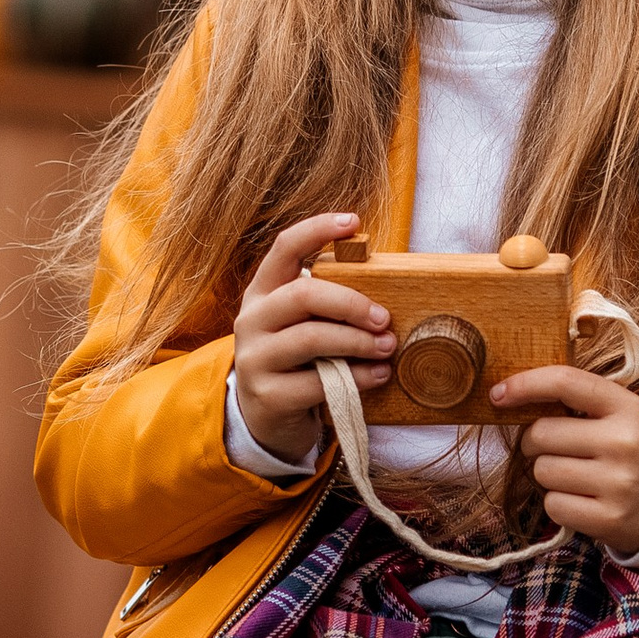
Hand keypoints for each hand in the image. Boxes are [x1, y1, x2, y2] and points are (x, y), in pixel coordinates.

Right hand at [231, 216, 397, 468]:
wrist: (266, 415)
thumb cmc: (298, 360)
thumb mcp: (304, 323)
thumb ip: (329, 304)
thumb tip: (385, 286)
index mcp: (263, 292)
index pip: (284, 248)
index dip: (317, 229)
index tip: (354, 221)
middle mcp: (252, 319)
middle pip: (303, 294)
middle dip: (352, 303)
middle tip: (385, 318)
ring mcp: (255, 357)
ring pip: (311, 338)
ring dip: (358, 341)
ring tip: (386, 347)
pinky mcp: (267, 395)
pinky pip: (318, 381)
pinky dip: (357, 376)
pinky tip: (377, 374)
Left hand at [490, 364, 638, 557]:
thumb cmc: (634, 448)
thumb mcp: (621, 413)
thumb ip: (578, 399)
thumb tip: (509, 395)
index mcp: (627, 407)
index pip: (565, 382)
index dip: (524, 385)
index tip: (498, 395)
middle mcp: (624, 443)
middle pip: (541, 434)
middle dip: (536, 441)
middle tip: (556, 448)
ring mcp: (618, 484)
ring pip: (542, 472)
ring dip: (548, 474)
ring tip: (577, 475)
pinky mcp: (609, 520)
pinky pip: (552, 505)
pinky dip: (558, 503)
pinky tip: (582, 499)